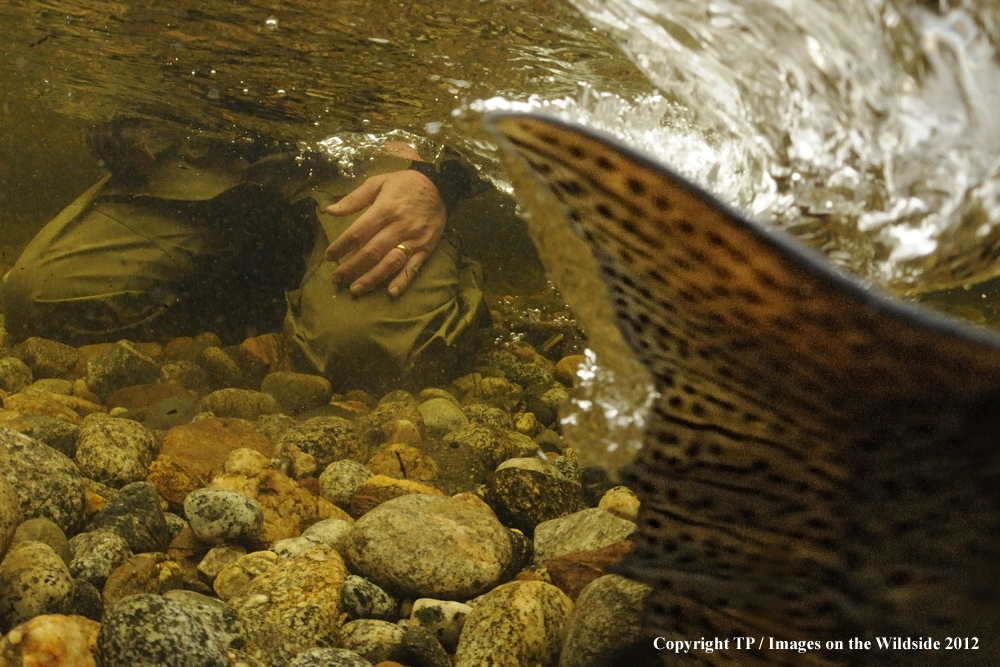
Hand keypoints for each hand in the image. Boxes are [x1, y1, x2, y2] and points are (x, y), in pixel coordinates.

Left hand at [324, 168, 444, 296]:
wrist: (441, 186)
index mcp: (385, 209)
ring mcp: (413, 239)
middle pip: (372, 252)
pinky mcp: (425, 248)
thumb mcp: (378, 182)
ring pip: (390, 263)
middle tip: (336, 278)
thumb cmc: (405, 184)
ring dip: (372, 278)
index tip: (329, 256)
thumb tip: (330, 211)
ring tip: (355, 289)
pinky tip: (391, 292)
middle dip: (352, 267)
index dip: (342, 246)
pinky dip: (402, 281)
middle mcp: (399, 227)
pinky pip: (413, 267)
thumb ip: (354, 198)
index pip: (359, 232)